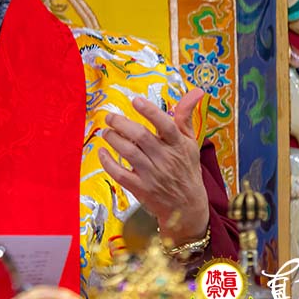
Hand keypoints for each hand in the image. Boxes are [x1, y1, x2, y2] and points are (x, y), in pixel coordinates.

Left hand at [98, 87, 209, 245]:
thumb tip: (196, 91)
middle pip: (141, 137)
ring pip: (129, 153)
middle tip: (110, 116)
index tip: (135, 100)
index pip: (166, 125)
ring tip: (105, 131)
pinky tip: (102, 152)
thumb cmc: (187, 170)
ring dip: (114, 139)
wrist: (187, 207)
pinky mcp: (141, 189)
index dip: (150, 112)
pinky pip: (121, 175)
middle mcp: (166, 159)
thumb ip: (186, 117)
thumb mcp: (190, 143)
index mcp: (179, 146)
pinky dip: (108, 163)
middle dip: (122, 124)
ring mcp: (153, 176)